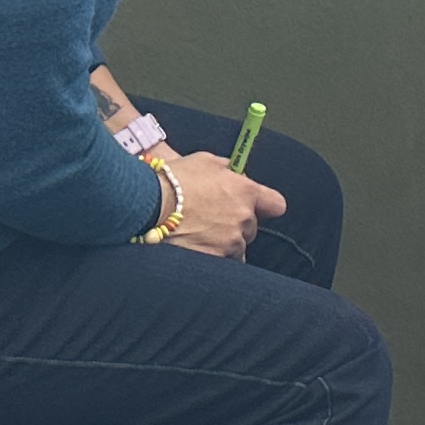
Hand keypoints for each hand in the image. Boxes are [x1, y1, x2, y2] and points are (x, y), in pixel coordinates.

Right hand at [166, 151, 284, 258]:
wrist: (148, 205)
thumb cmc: (174, 179)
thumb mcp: (204, 161)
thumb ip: (226, 168)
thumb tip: (233, 171)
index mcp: (246, 192)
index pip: (276, 204)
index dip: (265, 206)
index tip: (254, 206)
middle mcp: (243, 218)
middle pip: (251, 227)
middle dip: (236, 225)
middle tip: (211, 219)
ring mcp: (230, 242)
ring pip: (237, 247)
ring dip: (224, 244)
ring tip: (199, 235)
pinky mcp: (216, 260)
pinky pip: (222, 263)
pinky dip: (213, 258)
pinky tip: (196, 248)